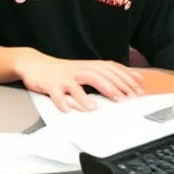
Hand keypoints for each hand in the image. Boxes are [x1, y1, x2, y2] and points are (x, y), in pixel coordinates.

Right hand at [14, 48, 145, 112]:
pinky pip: (61, 93)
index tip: (140, 87)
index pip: (111, 68)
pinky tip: (80, 109)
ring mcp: (66, 76)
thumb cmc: (61, 71)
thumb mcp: (82, 70)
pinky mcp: (52, 85)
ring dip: (104, 89)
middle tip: (132, 97)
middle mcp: (79, 69)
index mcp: (87, 65)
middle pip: (103, 73)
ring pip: (87, 79)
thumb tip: (124, 81)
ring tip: (115, 100)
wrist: (34, 64)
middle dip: (120, 84)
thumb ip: (100, 75)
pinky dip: (70, 101)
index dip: (127, 77)